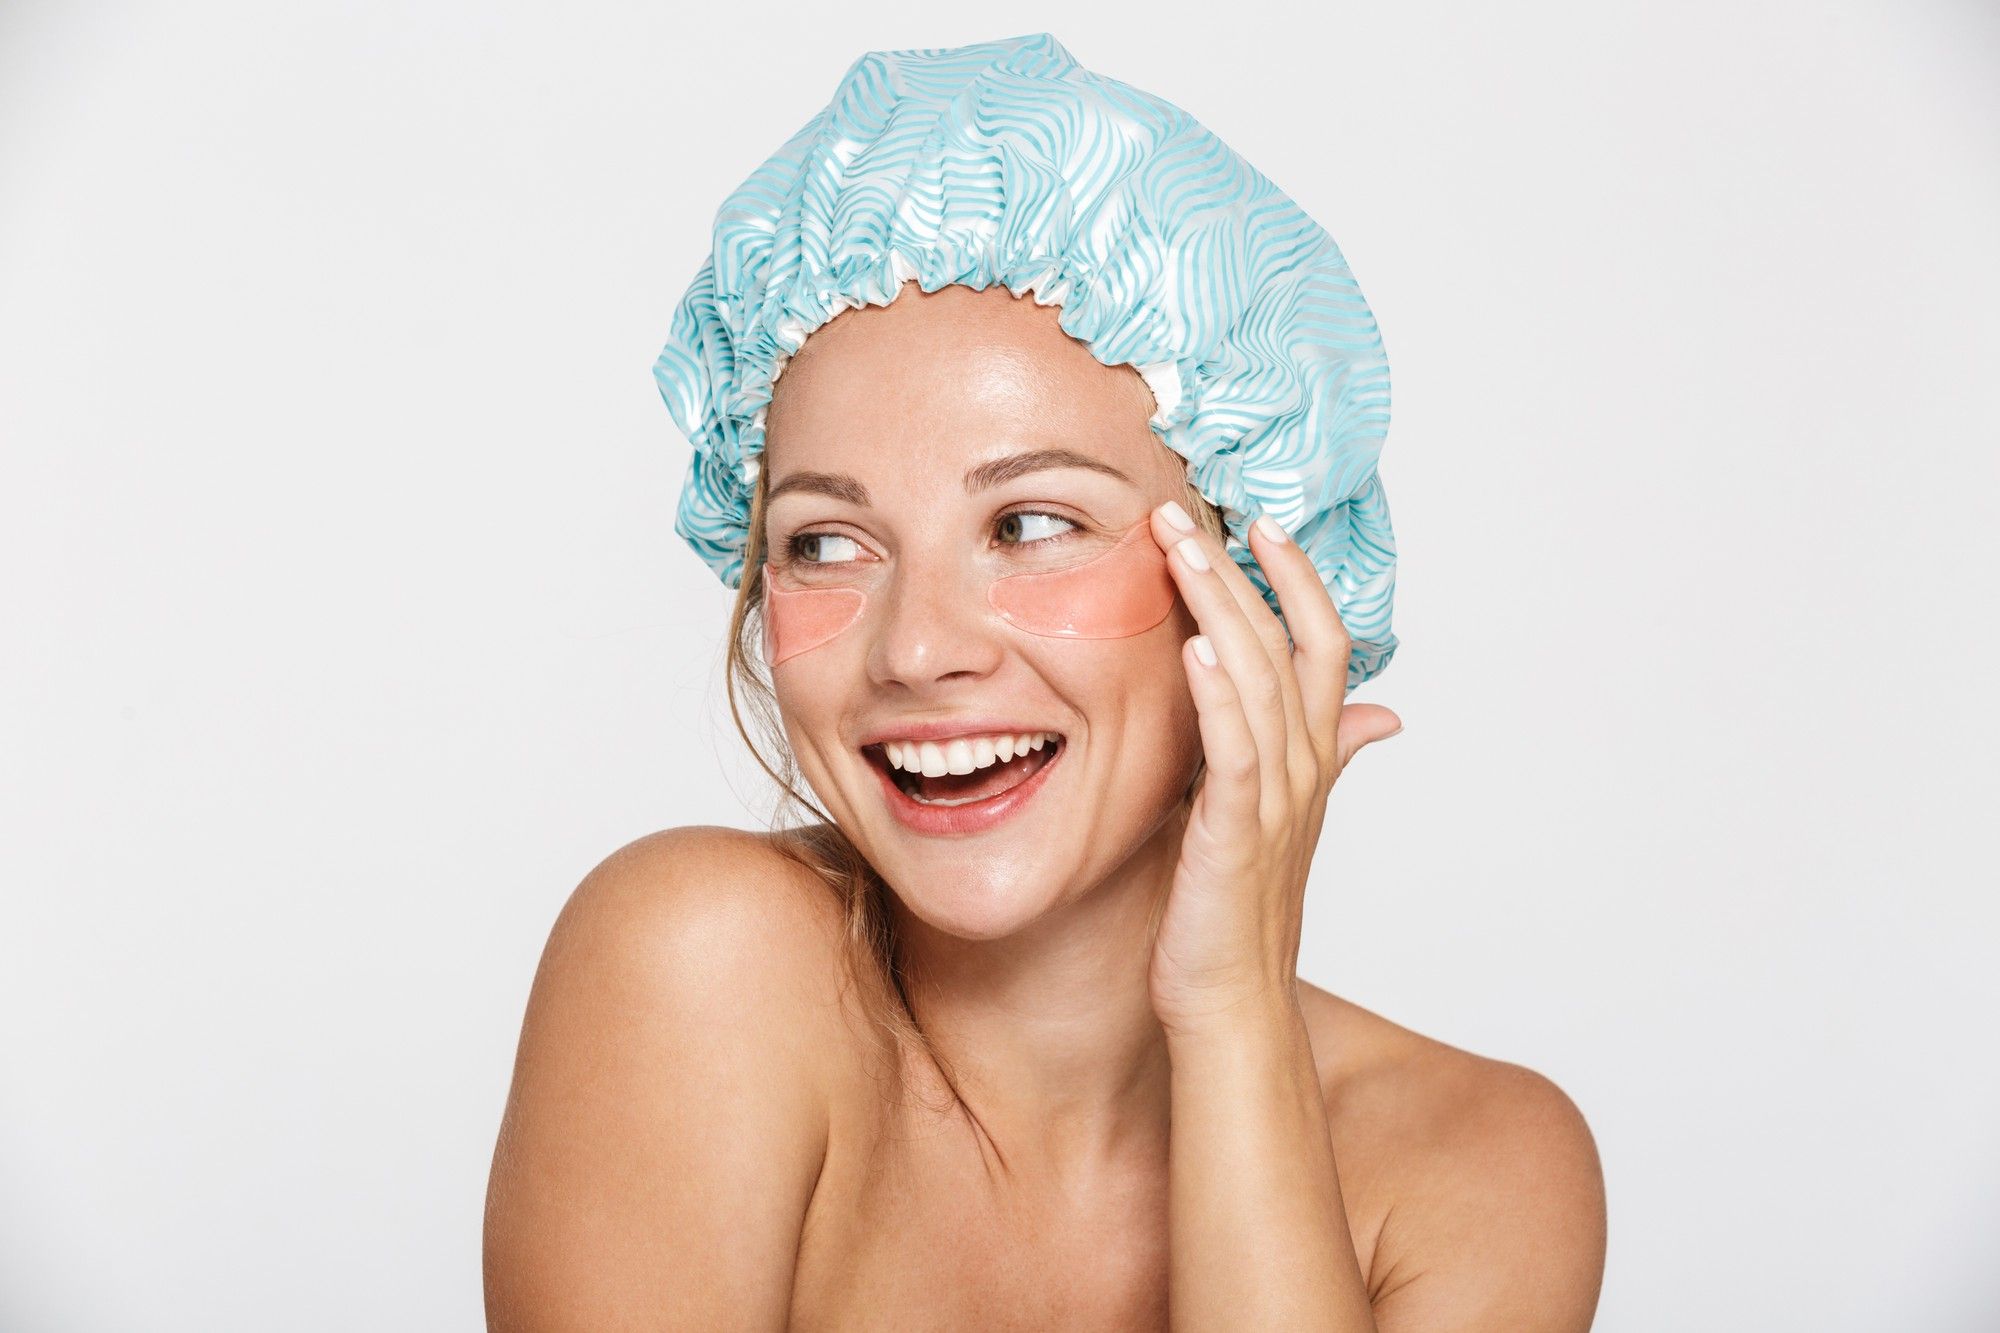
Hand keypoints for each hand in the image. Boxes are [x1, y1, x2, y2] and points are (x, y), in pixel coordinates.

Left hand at [1145, 501, 1403, 1036]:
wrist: (1231, 999)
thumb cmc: (1238, 909)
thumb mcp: (1278, 817)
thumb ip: (1321, 755)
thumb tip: (1377, 717)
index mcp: (1312, 757)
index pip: (1322, 643)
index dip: (1297, 579)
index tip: (1257, 522)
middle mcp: (1303, 767)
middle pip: (1286, 642)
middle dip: (1237, 569)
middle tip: (1184, 511)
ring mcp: (1274, 798)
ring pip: (1258, 679)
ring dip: (1220, 606)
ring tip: (1181, 547)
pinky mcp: (1235, 831)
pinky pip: (1235, 749)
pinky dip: (1218, 695)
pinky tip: (1195, 647)